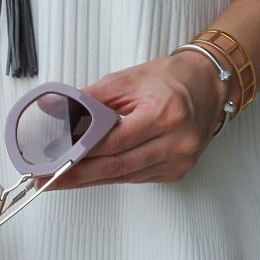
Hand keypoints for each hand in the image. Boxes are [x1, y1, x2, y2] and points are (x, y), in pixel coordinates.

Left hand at [45, 52, 234, 189]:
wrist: (209, 85)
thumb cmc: (171, 79)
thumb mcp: (127, 79)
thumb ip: (92, 100)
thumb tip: (58, 114)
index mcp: (165, 114)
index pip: (114, 142)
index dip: (81, 154)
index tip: (55, 161)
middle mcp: (177, 142)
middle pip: (118, 167)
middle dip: (80, 175)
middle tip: (49, 180)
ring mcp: (180, 160)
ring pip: (126, 177)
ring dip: (94, 178)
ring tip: (65, 178)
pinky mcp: (178, 171)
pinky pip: (138, 178)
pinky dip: (114, 175)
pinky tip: (95, 173)